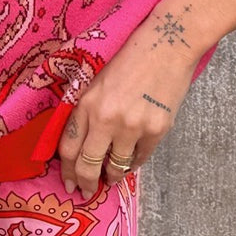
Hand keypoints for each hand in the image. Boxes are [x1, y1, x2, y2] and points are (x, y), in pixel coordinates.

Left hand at [57, 0, 202, 198]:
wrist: (168, 43)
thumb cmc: (130, 54)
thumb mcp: (97, 77)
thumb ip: (86, 107)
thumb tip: (81, 141)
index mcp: (87, 102)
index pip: (68, 148)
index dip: (67, 170)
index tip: (69, 181)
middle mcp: (107, 118)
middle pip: (88, 165)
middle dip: (85, 184)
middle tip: (85, 193)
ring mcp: (133, 127)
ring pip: (117, 167)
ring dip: (111, 176)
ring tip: (110, 178)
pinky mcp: (157, 130)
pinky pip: (141, 158)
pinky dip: (133, 162)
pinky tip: (130, 160)